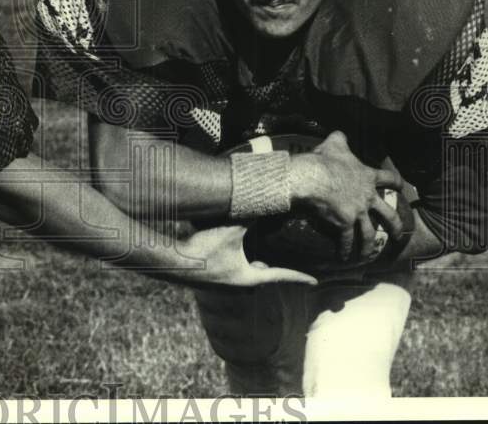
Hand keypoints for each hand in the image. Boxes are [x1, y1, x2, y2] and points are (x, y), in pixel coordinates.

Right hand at [177, 225, 316, 287]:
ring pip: (246, 275)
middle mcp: (238, 285)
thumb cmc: (204, 249)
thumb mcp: (231, 230)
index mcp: (249, 277)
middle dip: (271, 270)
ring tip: (256, 257)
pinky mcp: (211, 281)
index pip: (281, 276)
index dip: (299, 277)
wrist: (173, 263)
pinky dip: (236, 264)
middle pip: (262, 277)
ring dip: (252, 267)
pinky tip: (227, 252)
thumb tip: (266, 202)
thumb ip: (250, 217)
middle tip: (283, 266)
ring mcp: (224, 285)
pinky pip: (231, 273)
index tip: (315, 282)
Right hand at [287, 131, 404, 261]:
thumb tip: (339, 133)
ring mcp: (357, 212)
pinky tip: (344, 258)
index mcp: (367, 177)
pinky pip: (347, 240)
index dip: (396, 182)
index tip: (402, 187)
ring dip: (369, 246)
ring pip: (369, 233)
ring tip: (370, 256)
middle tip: (400, 234)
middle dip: (396, 226)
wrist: (312, 177)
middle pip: (388, 215)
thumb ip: (340, 138)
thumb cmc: (323, 160)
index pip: (389, 179)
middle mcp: (367, 197)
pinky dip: (346, 250)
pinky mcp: (344, 223)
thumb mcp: (334, 143)